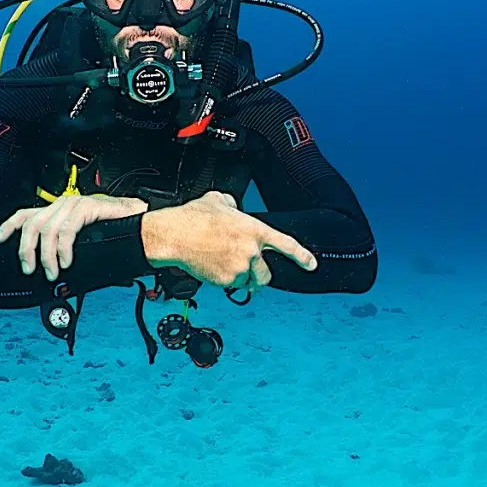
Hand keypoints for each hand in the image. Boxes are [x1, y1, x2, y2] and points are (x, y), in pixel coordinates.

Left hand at [0, 194, 146, 280]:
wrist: (144, 228)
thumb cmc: (118, 236)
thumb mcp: (84, 247)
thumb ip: (66, 255)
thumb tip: (53, 279)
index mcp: (60, 211)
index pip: (26, 214)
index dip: (8, 226)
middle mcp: (64, 204)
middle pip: (31, 224)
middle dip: (26, 250)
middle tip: (31, 269)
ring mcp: (75, 204)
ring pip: (47, 229)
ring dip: (47, 255)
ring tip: (52, 271)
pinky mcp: (88, 207)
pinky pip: (66, 230)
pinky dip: (63, 249)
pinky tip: (66, 261)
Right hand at [140, 191, 316, 292]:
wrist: (175, 235)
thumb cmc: (193, 218)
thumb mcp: (218, 201)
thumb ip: (232, 205)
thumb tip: (233, 207)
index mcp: (254, 230)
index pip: (286, 245)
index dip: (301, 256)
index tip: (311, 265)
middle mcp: (251, 250)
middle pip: (265, 274)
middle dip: (257, 276)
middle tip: (244, 271)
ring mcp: (240, 267)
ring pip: (246, 281)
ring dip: (237, 277)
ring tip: (219, 263)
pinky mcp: (225, 280)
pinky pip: (228, 286)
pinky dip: (221, 280)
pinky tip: (209, 266)